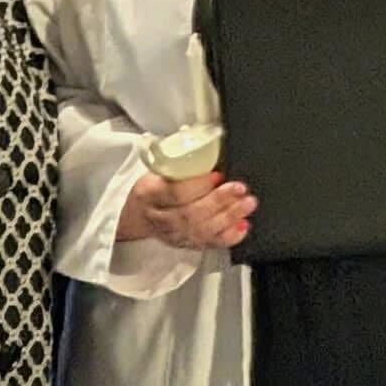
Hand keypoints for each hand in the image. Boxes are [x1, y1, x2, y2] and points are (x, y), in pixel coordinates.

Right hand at [116, 169, 257, 250]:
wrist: (138, 216)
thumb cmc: (153, 187)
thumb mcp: (156, 170)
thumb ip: (178, 161)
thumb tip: (207, 140)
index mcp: (150, 193)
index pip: (175, 193)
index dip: (199, 185)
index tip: (218, 174)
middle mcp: (162, 218)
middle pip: (191, 214)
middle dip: (220, 201)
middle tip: (241, 189)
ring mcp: (175, 235)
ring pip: (202, 231)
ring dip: (229, 217)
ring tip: (248, 203)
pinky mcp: (187, 245)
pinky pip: (209, 244)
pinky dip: (229, 236)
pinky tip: (243, 226)